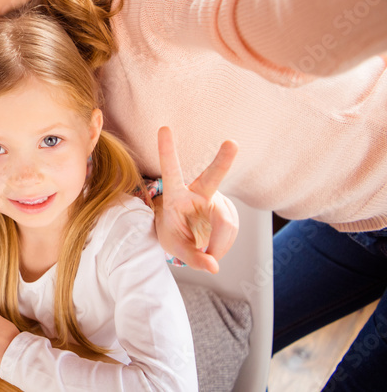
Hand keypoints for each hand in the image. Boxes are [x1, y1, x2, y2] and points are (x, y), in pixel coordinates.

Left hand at [155, 126, 239, 272]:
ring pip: (225, 224)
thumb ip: (192, 257)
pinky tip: (213, 246)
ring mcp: (217, 200)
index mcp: (176, 194)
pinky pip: (230, 232)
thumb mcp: (175, 246)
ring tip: (204, 252)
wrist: (184, 233)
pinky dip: (222, 245)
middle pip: (212, 177)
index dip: (167, 151)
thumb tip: (214, 266)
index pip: (171, 171)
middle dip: (223, 161)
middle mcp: (199, 192)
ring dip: (217, 244)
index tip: (163, 129)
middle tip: (231, 144)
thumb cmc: (174, 233)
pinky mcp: (228, 210)